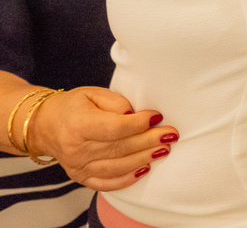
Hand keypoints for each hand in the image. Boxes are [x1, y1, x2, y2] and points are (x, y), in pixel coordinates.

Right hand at [29, 87, 178, 190]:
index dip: (138, 124)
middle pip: (119, 148)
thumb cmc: (74, 106)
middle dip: (149, 141)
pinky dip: (127, 179)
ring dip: (143, 159)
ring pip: (116, 167)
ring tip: (164, 150)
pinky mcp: (80, 177)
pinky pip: (105, 183)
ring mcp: (77, 167)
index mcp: (78, 124)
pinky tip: (145, 169)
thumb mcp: (93, 94)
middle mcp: (76, 149)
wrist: (45, 126)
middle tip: (170, 135)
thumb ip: (116, 103)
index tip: (157, 116)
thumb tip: (136, 114)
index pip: (113, 128)